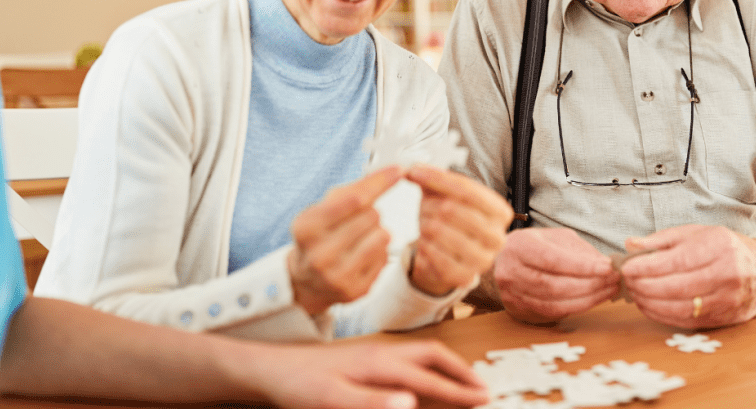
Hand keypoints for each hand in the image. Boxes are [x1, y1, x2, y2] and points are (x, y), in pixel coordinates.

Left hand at [245, 340, 489, 408]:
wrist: (271, 369)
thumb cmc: (299, 387)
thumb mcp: (333, 402)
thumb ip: (373, 403)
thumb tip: (412, 401)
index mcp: (380, 363)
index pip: (429, 376)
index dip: (459, 389)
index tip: (484, 398)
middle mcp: (382, 352)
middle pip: (433, 355)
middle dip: (461, 371)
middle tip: (483, 389)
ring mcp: (374, 352)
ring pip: (421, 354)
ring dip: (447, 366)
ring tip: (463, 381)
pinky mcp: (365, 357)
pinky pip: (408, 358)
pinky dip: (428, 366)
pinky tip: (425, 378)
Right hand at [288, 167, 402, 314]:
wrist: (307, 280)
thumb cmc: (319, 235)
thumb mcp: (325, 207)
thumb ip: (356, 189)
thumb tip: (392, 172)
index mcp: (306, 228)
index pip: (354, 199)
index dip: (380, 182)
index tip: (398, 170)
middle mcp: (319, 255)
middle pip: (371, 216)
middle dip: (370, 212)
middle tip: (356, 221)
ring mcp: (336, 276)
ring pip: (383, 235)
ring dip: (378, 231)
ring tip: (360, 237)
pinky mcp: (355, 290)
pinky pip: (385, 257)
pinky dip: (379, 251)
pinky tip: (362, 255)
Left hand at [405, 165, 512, 296]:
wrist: (449, 255)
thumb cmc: (451, 221)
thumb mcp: (447, 195)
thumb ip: (433, 178)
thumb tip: (413, 168)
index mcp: (500, 212)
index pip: (466, 189)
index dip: (438, 179)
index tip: (415, 172)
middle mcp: (497, 237)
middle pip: (452, 209)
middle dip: (429, 205)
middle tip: (423, 206)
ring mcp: (483, 260)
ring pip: (440, 232)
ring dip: (425, 224)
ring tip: (425, 224)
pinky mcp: (465, 277)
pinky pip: (435, 257)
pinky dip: (424, 246)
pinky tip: (424, 241)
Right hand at [493, 227, 619, 323]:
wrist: (501, 263)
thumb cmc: (532, 247)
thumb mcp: (554, 237)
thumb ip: (578, 249)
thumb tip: (605, 264)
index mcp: (519, 246)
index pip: (553, 260)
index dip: (583, 266)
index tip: (608, 267)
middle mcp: (512, 272)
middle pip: (555, 285)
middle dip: (590, 284)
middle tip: (614, 280)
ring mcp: (513, 294)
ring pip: (556, 302)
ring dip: (588, 298)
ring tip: (609, 290)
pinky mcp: (520, 310)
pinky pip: (554, 312)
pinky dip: (578, 307)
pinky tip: (594, 299)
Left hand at [620, 225, 755, 328]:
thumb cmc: (727, 249)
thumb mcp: (696, 233)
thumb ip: (662, 240)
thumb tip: (631, 245)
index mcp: (719, 247)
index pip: (677, 260)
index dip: (647, 267)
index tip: (627, 267)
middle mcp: (727, 274)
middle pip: (677, 286)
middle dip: (645, 286)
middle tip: (627, 282)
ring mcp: (728, 300)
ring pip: (681, 307)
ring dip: (651, 303)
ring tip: (635, 294)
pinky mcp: (725, 318)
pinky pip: (688, 321)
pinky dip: (663, 315)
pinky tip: (650, 306)